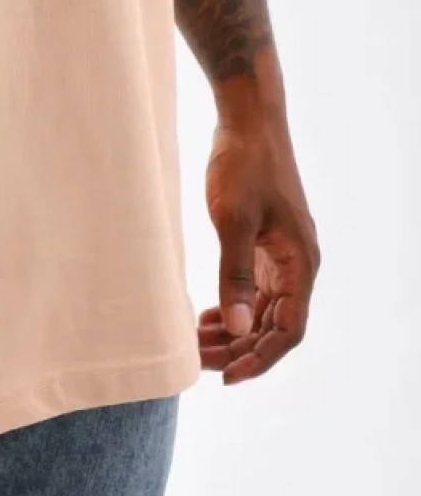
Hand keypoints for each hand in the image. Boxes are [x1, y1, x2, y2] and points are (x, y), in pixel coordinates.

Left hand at [199, 115, 319, 384]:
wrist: (248, 118)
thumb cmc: (243, 163)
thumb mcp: (233, 219)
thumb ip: (235, 275)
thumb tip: (237, 329)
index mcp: (300, 263)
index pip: (288, 330)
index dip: (259, 358)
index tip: (225, 376)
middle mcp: (298, 264)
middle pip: (274, 325)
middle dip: (239, 348)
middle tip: (197, 362)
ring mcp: (282, 253)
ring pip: (263, 309)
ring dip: (234, 330)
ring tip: (196, 344)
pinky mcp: (266, 241)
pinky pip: (254, 288)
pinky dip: (233, 306)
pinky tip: (207, 317)